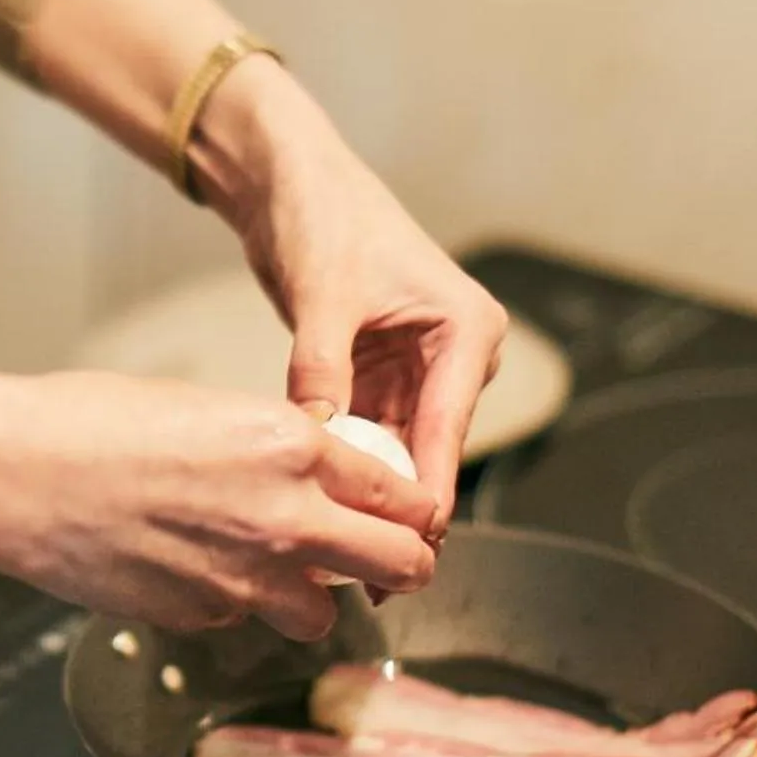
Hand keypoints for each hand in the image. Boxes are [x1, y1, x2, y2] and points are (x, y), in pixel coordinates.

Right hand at [0, 371, 437, 640]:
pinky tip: (188, 566)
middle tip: (392, 563)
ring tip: (275, 570)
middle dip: (402, 565)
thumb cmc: (90, 424)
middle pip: (397, 565)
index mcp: (293, 448)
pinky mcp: (201, 617)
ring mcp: (245, 580)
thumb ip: (277, 447)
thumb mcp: (209, 407)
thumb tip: (312, 473)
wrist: (16, 475)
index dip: (413, 510)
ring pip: (321, 615)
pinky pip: (242, 619)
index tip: (409, 516)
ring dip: (311, 598)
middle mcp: (285, 519)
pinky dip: (232, 603)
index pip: (399, 494)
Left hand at [192, 63, 507, 536]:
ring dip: (373, 493)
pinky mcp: (379, 372)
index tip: (411, 547)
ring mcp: (418, 367)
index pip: (448, 427)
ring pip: (399, 448)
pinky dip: (348, 463)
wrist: (289, 181)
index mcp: (466, 329)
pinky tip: (326, 507)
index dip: (428, 492)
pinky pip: (368, 431)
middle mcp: (454, 354)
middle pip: (430, 448)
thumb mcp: (323, 296)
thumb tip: (316, 437)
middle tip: (375, 575)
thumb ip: (321, 368)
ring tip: (345, 555)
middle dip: (400, 507)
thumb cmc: (323, 214)